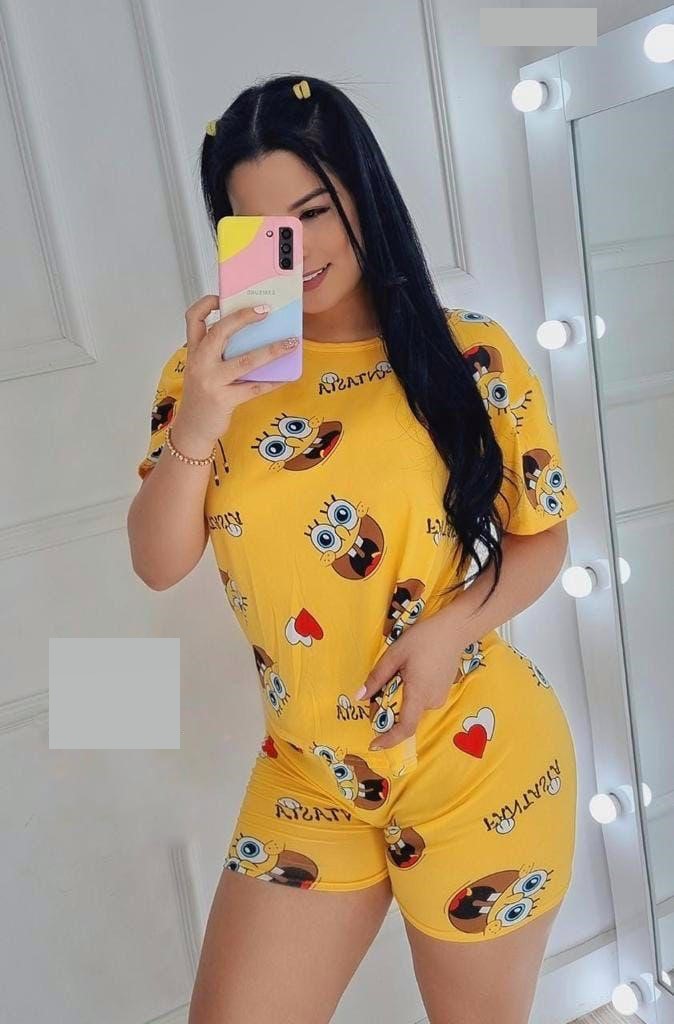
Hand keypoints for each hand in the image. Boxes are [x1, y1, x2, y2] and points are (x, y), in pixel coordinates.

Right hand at [179, 295, 296, 441]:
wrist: (192, 428)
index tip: (222, 297)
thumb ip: (218, 352)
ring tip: (290, 343)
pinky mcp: (224, 399)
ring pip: (245, 360)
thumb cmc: (202, 395)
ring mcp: (211, 381)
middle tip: (266, 310)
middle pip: (220, 331)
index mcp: (194, 351)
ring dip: (271, 350)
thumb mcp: (203, 369)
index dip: (206, 304)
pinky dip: (273, 381)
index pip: (193, 318)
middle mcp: (200, 362)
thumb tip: (254, 335)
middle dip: (244, 317)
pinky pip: (254, 388)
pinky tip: (286, 376)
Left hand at [353, 615, 464, 751]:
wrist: (453, 629)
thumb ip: (377, 678)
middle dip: (388, 710)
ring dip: (399, 699)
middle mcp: (432, 701)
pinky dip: (410, 694)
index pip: (405, 728)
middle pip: (406, 716)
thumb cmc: (423, 639)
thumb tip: (359, 697)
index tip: (374, 743)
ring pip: (412, 707)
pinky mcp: (442, 691)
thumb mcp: (394, 655)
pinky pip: (421, 699)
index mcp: (419, 694)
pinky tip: (408, 673)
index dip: (389, 739)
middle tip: (377, 691)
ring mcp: (439, 697)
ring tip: (395, 675)